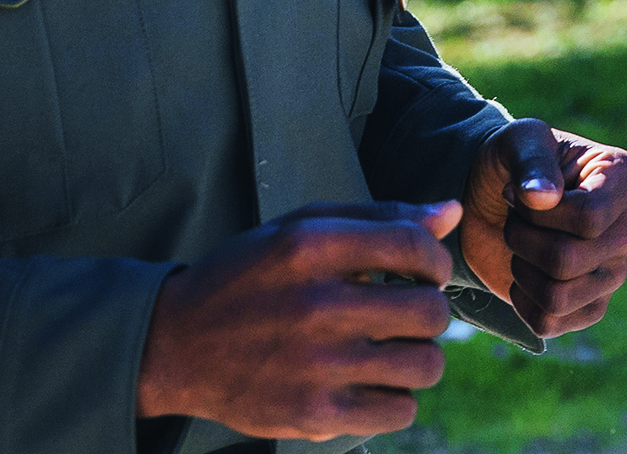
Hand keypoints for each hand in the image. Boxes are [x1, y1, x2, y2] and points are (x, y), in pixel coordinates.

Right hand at [135, 201, 460, 439]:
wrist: (176, 344)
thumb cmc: (248, 277)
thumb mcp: (298, 228)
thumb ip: (376, 216)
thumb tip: (450, 213)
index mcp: (310, 247)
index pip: (414, 247)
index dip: (434, 260)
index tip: (423, 271)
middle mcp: (316, 305)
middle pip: (430, 311)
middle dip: (429, 309)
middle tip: (405, 312)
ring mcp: (316, 365)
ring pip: (425, 365)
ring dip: (418, 355)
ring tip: (391, 348)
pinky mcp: (314, 414)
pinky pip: (399, 411)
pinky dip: (395, 397)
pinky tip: (371, 381)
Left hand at [460, 119, 626, 334]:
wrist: (492, 198)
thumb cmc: (513, 161)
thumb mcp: (518, 140)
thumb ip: (531, 159)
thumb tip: (545, 197)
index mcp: (624, 179)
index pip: (588, 218)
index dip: (538, 214)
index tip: (516, 191)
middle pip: (567, 260)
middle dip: (521, 239)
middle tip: (513, 219)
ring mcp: (613, 274)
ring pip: (558, 297)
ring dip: (521, 269)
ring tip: (519, 245)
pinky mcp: (590, 307)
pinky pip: (551, 323)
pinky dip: (522, 301)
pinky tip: (522, 274)